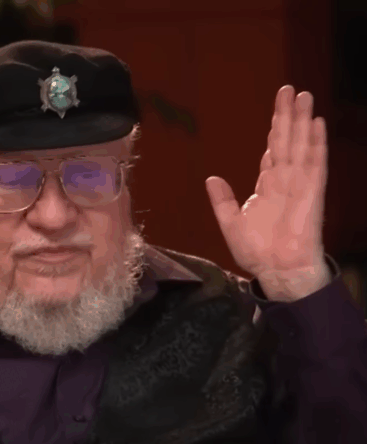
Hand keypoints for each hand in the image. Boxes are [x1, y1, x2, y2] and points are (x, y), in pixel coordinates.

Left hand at [205, 85, 329, 299]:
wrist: (277, 270)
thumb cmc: (257, 252)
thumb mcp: (230, 223)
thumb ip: (222, 200)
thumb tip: (211, 178)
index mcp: (269, 185)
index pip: (274, 149)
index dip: (276, 128)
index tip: (278, 106)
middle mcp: (286, 180)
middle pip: (288, 140)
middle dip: (288, 115)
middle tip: (290, 89)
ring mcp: (301, 184)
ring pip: (302, 145)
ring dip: (304, 121)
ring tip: (305, 96)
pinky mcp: (312, 193)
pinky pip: (315, 163)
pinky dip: (316, 143)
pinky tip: (317, 124)